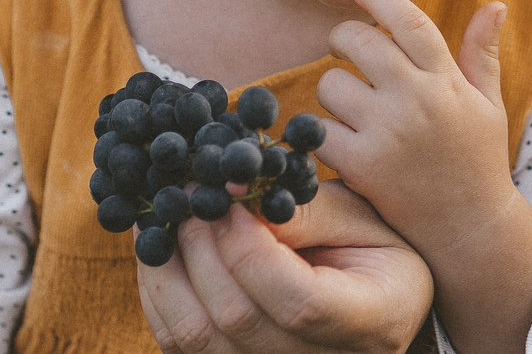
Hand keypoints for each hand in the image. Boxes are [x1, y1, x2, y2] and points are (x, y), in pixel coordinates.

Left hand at [135, 183, 432, 353]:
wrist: (372, 291)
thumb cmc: (367, 244)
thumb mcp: (356, 214)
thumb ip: (300, 210)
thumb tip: (231, 196)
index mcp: (373, 321)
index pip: (298, 302)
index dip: (250, 248)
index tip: (230, 195)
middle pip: (237, 320)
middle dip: (201, 246)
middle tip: (188, 192)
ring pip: (195, 338)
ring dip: (167, 267)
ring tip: (166, 214)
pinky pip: (177, 342)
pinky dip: (159, 290)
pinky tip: (161, 246)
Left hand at [316, 0, 531, 353]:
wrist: (470, 230)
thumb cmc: (477, 161)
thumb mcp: (488, 105)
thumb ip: (481, 53)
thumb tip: (496, 3)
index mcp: (446, 81)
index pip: (409, 22)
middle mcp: (417, 100)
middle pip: (360, 42)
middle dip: (344, 38)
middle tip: (344, 49)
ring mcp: (388, 133)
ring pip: (331, 83)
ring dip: (332, 90)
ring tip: (348, 105)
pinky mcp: (363, 166)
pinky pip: (320, 129)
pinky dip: (321, 132)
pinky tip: (336, 139)